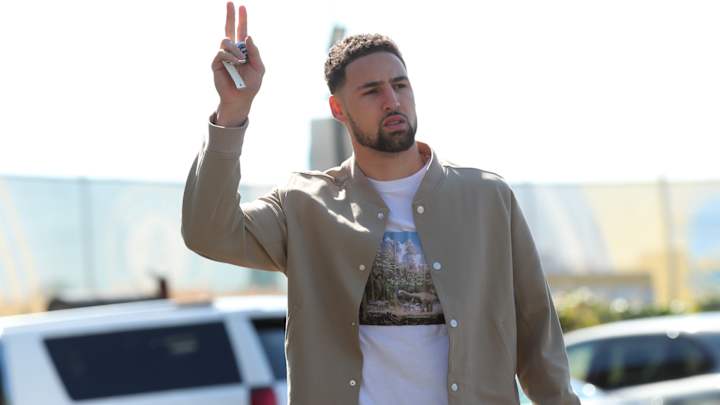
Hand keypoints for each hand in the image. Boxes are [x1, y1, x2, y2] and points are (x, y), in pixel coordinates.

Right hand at [211, 2, 264, 122]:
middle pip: (229, 28)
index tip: (242, 6)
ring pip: (226, 41)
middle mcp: (232, 51)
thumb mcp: (259, 68)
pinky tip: (235, 63)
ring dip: (236, 49)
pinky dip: (230, 57)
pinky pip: (221, 53)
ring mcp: (223, 56)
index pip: (242, 31)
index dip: (242, 19)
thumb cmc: (251, 84)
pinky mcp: (216, 63)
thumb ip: (255, 52)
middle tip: (230, 2)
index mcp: (243, 50)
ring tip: (241, 60)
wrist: (241, 98)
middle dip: (230, 15)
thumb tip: (248, 36)